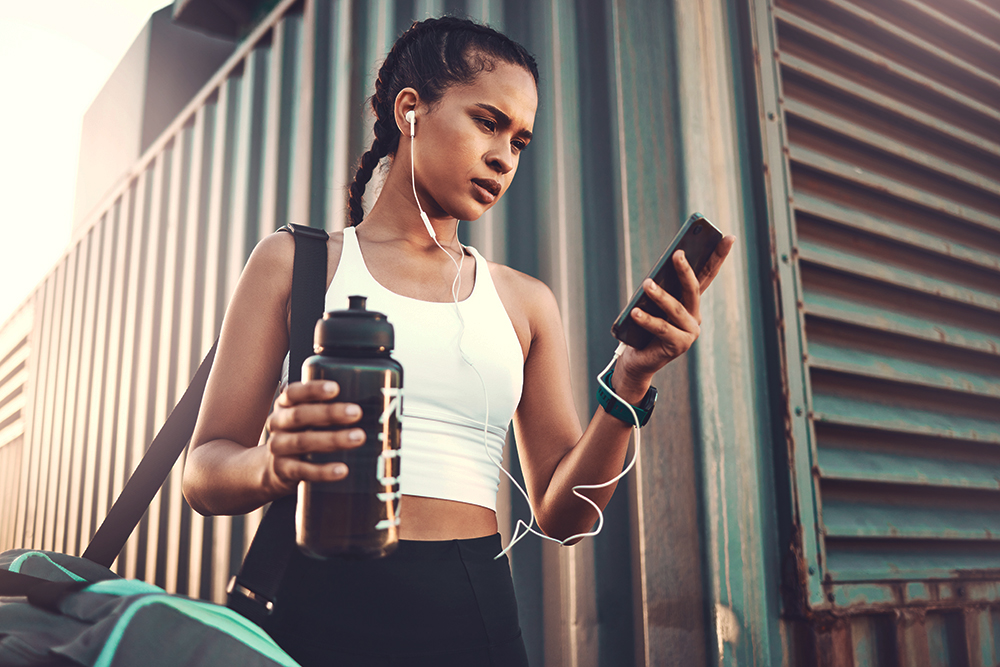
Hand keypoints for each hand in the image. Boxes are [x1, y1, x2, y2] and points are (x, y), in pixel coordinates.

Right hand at [262, 380, 365, 496]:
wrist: (273, 468)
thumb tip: (371, 402)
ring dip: (333, 439)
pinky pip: (303, 470)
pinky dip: (324, 471)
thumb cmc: (301, 434)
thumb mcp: (307, 417)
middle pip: (300, 415)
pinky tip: (342, 469)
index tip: (336, 388)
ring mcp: (278, 447)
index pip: (293, 393)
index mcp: (285, 405)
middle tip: (357, 412)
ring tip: (358, 437)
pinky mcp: (283, 470)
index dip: (313, 389)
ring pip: (303, 441)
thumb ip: (328, 407)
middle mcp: (278, 424)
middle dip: (330, 413)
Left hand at [616, 235, 735, 390]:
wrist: (636, 360)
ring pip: (675, 309)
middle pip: (693, 289)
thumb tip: (654, 277)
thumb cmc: (641, 327)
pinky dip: (648, 320)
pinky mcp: (679, 346)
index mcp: (691, 302)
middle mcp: (694, 316)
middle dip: (685, 270)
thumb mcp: (650, 304)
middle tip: (677, 253)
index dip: (718, 256)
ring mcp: (690, 332)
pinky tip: (635, 312)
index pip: (707, 275)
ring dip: (660, 295)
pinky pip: (661, 329)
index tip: (728, 237)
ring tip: (647, 284)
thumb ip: (658, 290)